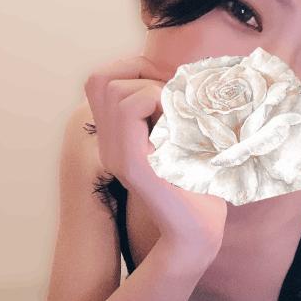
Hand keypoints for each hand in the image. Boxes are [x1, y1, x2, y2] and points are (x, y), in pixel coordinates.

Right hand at [83, 56, 227, 260]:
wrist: (197, 232)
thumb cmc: (199, 188)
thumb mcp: (185, 141)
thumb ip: (172, 113)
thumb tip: (182, 76)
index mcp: (118, 138)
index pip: (101, 81)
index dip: (134, 67)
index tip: (169, 80)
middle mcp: (109, 144)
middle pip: (101, 79)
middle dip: (141, 70)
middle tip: (175, 90)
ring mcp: (116, 153)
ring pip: (113, 89)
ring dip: (151, 86)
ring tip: (178, 111)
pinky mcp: (131, 161)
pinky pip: (130, 107)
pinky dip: (157, 98)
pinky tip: (179, 121)